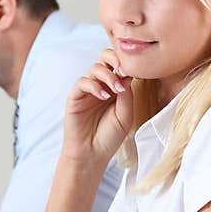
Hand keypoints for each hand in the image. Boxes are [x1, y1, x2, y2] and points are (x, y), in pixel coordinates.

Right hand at [63, 48, 132, 164]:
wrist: (92, 154)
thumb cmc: (110, 136)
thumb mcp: (125, 115)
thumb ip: (127, 95)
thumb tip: (127, 74)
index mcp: (116, 87)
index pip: (120, 64)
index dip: (127, 64)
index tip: (135, 72)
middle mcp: (102, 84)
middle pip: (105, 57)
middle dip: (115, 60)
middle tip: (123, 72)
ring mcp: (88, 90)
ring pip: (95, 67)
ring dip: (107, 76)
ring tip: (115, 90)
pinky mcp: (75, 96)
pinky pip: (83, 82)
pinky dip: (94, 85)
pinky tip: (103, 96)